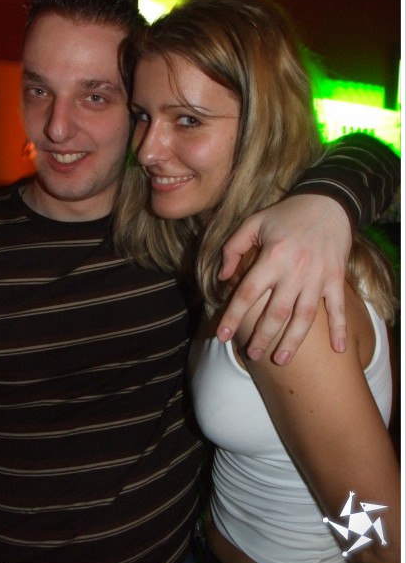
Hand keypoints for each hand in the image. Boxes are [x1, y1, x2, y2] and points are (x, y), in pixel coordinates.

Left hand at [216, 195, 351, 363]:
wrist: (327, 203)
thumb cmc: (286, 214)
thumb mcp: (253, 223)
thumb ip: (233, 248)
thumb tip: (223, 277)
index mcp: (272, 257)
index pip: (247, 294)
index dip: (232, 317)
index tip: (221, 336)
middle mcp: (295, 271)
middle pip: (276, 312)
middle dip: (263, 337)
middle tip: (252, 354)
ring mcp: (318, 277)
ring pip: (304, 317)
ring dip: (292, 341)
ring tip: (280, 360)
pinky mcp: (336, 279)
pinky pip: (338, 308)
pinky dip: (340, 329)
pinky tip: (338, 349)